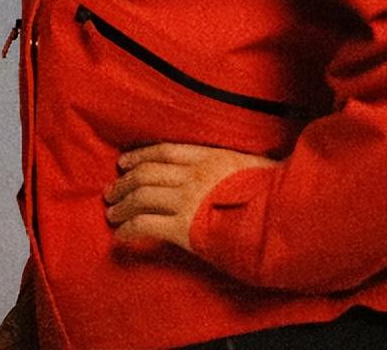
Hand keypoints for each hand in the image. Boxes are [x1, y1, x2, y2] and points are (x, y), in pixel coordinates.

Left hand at [103, 141, 281, 250]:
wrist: (276, 217)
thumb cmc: (269, 192)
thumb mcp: (250, 165)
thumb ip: (229, 164)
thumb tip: (224, 167)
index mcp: (209, 156)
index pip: (165, 150)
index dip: (140, 155)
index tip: (124, 161)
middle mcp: (193, 175)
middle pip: (147, 173)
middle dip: (124, 182)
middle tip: (111, 190)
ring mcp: (187, 200)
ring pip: (141, 196)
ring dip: (121, 205)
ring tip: (112, 213)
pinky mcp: (183, 227)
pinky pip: (145, 224)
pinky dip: (128, 229)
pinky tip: (121, 235)